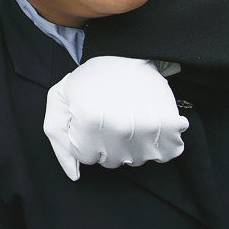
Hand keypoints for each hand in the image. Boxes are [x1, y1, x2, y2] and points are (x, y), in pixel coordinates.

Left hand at [43, 56, 189, 180]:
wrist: (128, 54)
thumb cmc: (90, 79)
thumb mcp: (60, 100)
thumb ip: (59, 140)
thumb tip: (74, 175)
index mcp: (88, 120)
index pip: (85, 157)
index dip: (86, 139)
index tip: (90, 119)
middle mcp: (118, 127)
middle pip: (111, 162)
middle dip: (107, 144)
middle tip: (110, 117)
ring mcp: (146, 128)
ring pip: (136, 160)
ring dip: (132, 145)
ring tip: (128, 118)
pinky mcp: (169, 126)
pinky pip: (165, 155)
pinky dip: (159, 144)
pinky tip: (148, 124)